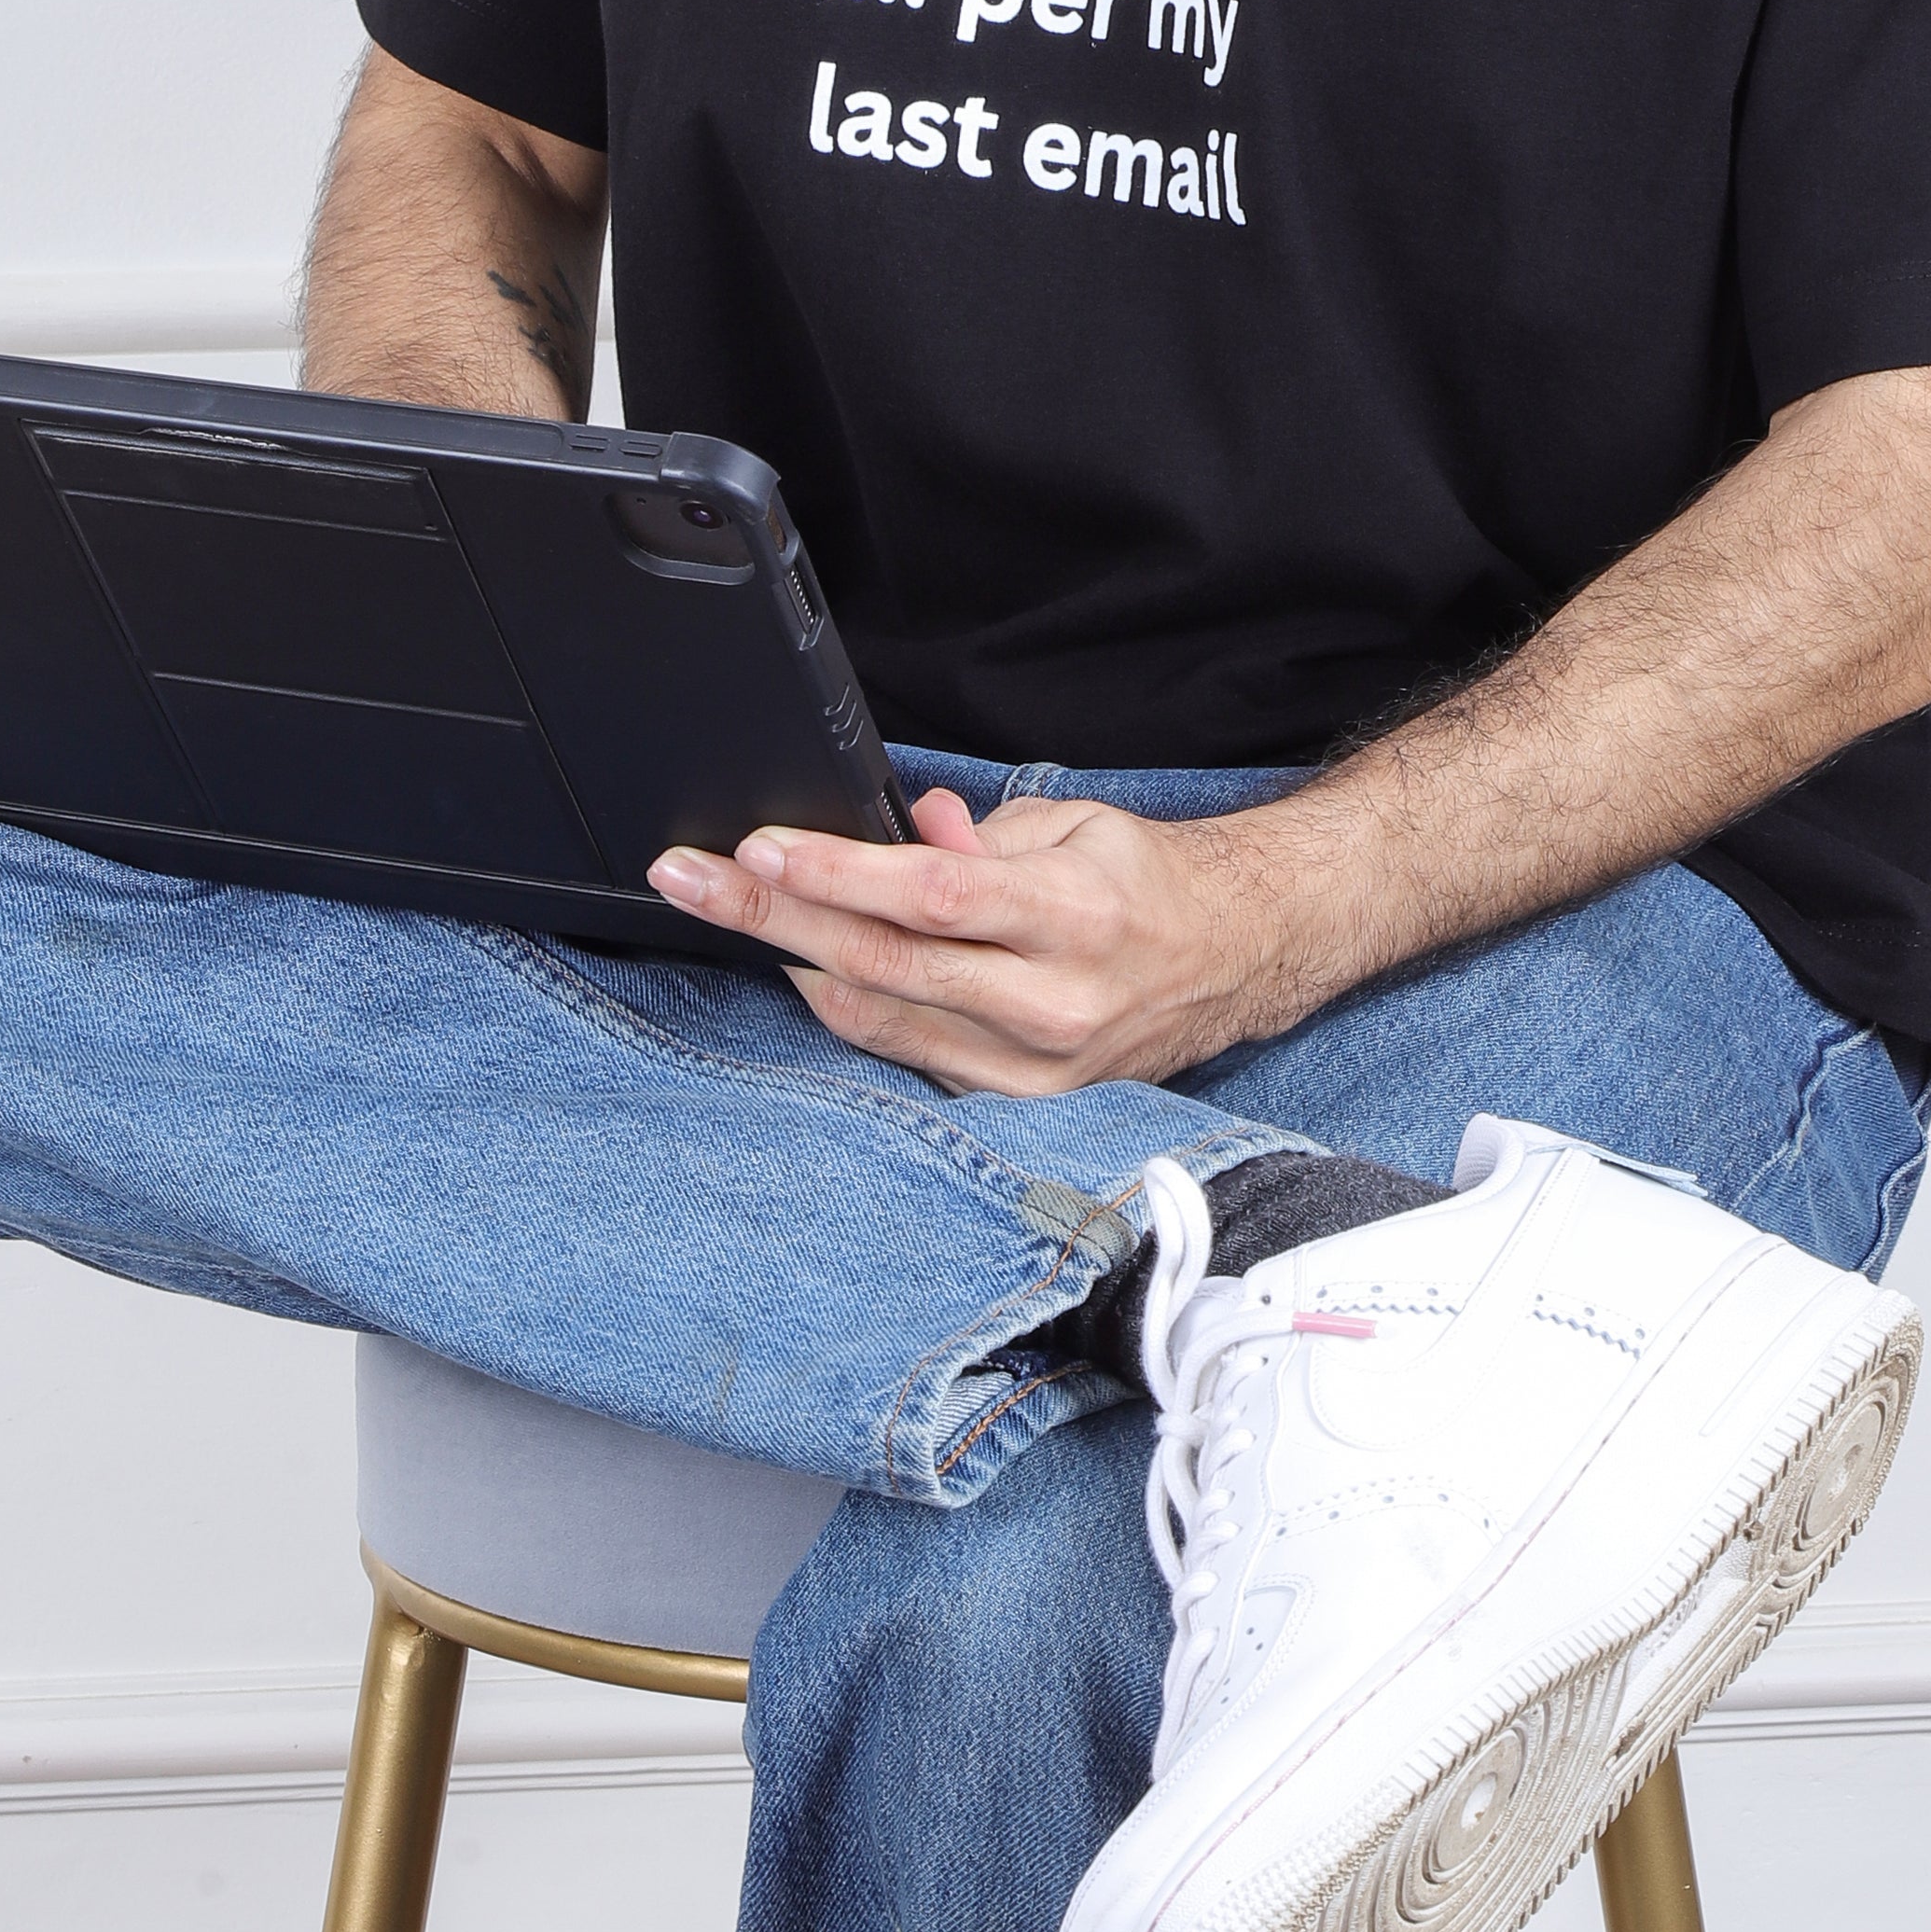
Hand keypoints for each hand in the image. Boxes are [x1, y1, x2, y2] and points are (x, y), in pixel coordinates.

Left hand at [647, 779, 1357, 1095]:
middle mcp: (1053, 1003)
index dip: (837, 875)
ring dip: (791, 963)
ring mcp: (1037, 1069)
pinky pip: (908, 1058)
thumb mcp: (1075, 826)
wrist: (1238, 959)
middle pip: (884, 963)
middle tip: (692, 878)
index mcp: (1074, 916)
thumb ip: (980, 836)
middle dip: (773, 916)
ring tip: (727, 911)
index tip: (760, 849)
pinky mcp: (1024, 1105)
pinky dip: (848, 1010)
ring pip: (881, 1020)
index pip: (931, 898)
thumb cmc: (1144, 882)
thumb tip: (901, 830)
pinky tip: (805, 969)